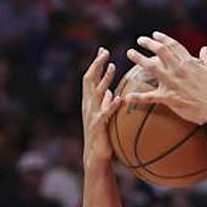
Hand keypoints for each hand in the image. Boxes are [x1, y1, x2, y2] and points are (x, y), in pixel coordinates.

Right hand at [81, 48, 121, 165]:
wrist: (96, 156)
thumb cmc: (101, 136)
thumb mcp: (104, 116)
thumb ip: (105, 103)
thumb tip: (110, 92)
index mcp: (89, 101)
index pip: (90, 77)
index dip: (96, 64)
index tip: (103, 50)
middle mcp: (88, 105)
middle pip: (90, 80)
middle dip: (97, 64)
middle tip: (105, 52)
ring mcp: (91, 115)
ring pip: (97, 93)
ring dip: (105, 79)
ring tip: (113, 67)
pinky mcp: (97, 126)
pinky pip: (104, 114)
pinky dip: (111, 105)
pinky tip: (118, 98)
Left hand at [125, 32, 206, 125]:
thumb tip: (204, 49)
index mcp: (189, 63)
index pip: (173, 45)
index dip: (163, 38)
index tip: (155, 35)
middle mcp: (178, 70)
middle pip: (160, 51)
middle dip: (148, 43)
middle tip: (140, 40)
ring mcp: (172, 83)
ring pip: (151, 68)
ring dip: (139, 59)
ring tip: (130, 53)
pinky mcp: (168, 98)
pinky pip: (150, 97)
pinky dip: (138, 98)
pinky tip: (127, 97)